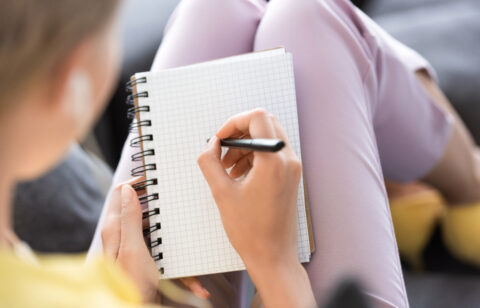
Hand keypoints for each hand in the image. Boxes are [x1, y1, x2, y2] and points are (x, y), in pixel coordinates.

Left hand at [101, 178, 209, 302]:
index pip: (121, 192)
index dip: (137, 182)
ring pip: (161, 236)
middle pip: (144, 210)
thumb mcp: (132, 248)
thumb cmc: (130, 284)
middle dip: (164, 209)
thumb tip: (127, 189)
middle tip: (181, 202)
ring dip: (178, 242)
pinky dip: (184, 273)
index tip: (158, 179)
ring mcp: (136, 251)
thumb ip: (130, 218)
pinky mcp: (148, 265)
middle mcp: (124, 236)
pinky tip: (198, 287)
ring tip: (195, 240)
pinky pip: (168, 260)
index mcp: (116, 228)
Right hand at [197, 108, 301, 268]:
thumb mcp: (221, 193)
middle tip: (223, 150)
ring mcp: (292, 168)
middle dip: (240, 132)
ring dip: (245, 145)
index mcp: (273, 160)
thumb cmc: (249, 230)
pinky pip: (272, 153)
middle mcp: (288, 159)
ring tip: (228, 168)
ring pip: (268, 137)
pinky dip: (254, 155)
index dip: (233, 122)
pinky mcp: (291, 176)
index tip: (219, 139)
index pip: (256, 117)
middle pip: (265, 123)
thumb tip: (211, 144)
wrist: (273, 256)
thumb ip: (210, 162)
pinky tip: (239, 175)